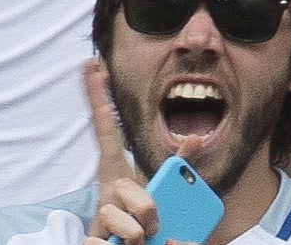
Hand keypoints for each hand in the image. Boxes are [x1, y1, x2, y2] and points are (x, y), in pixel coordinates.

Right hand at [82, 58, 211, 244]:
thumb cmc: (148, 220)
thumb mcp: (167, 188)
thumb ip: (182, 164)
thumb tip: (198, 136)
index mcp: (118, 170)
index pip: (106, 128)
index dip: (98, 96)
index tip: (93, 64)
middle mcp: (105, 186)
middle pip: (126, 188)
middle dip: (145, 207)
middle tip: (153, 222)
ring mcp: (98, 212)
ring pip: (125, 220)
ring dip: (141, 235)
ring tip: (143, 241)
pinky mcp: (92, 239)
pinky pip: (109, 242)